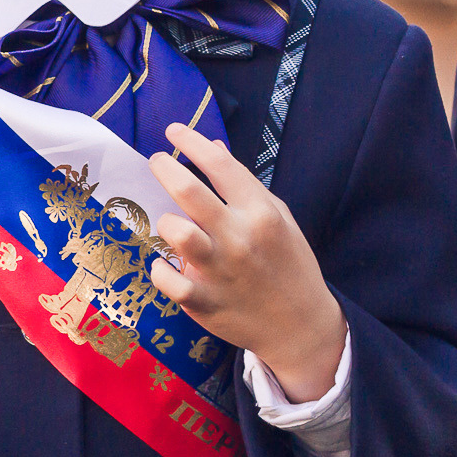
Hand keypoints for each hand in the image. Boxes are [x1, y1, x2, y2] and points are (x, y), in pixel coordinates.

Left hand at [147, 125, 345, 401]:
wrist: (300, 325)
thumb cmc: (289, 263)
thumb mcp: (278, 216)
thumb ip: (243, 184)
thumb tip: (212, 148)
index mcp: (261, 212)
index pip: (219, 165)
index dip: (191, 141)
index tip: (173, 132)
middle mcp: (240, 237)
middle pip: (189, 191)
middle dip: (164, 168)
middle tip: (156, 161)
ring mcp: (220, 271)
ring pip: (176, 233)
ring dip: (164, 222)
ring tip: (167, 221)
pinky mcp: (204, 302)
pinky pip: (167, 279)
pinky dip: (160, 269)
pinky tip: (165, 264)